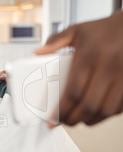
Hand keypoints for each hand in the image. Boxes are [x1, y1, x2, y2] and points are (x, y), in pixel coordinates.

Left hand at [34, 10, 122, 126]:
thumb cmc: (103, 30)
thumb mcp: (76, 30)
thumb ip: (55, 41)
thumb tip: (37, 53)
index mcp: (90, 55)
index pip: (73, 91)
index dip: (61, 110)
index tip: (52, 119)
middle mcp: (108, 67)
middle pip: (88, 105)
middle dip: (72, 119)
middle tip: (62, 122)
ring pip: (105, 110)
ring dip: (89, 120)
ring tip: (76, 120)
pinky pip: (119, 107)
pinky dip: (104, 115)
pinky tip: (94, 114)